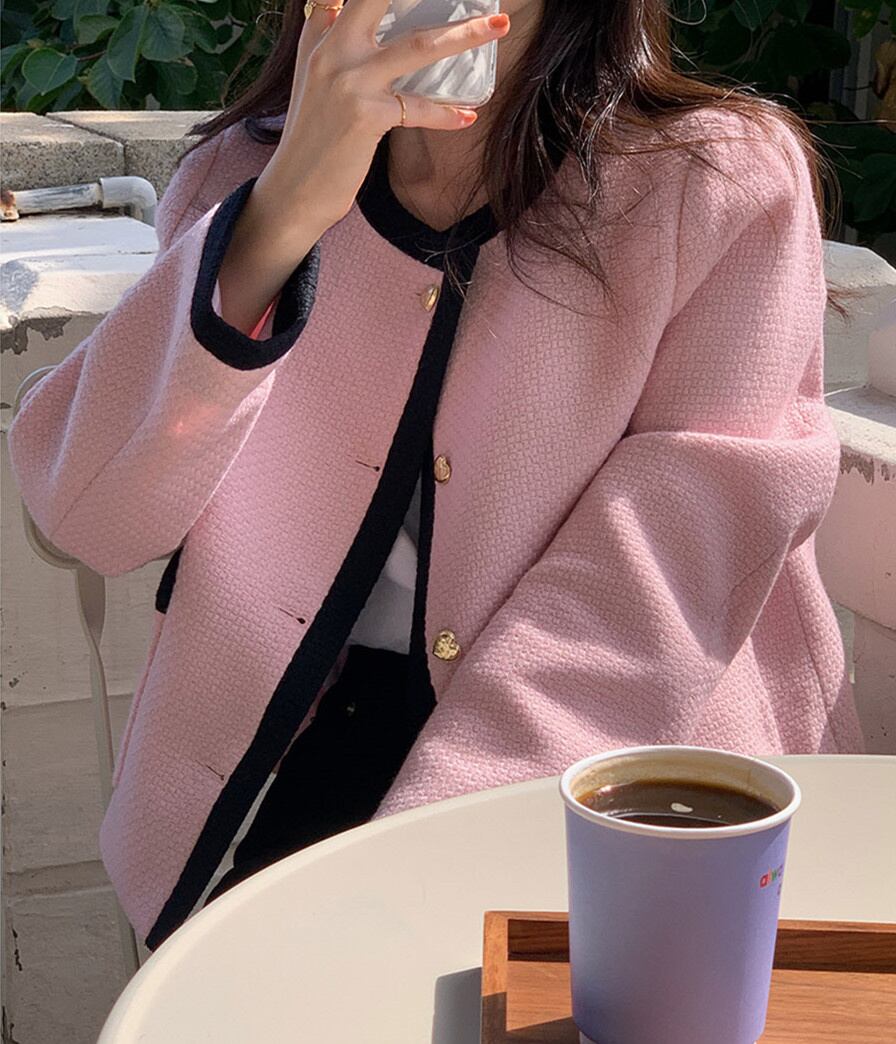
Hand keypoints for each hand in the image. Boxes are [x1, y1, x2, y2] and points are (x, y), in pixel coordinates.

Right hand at [259, 0, 510, 230]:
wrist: (295, 189)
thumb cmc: (314, 138)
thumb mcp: (315, 80)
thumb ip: (332, 41)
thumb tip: (348, 11)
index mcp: (319, 36)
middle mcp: (331, 50)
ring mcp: (349, 82)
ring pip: (418, 46)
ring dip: (464, 35)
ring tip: (498, 26)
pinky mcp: (366, 117)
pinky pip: (418, 108)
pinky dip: (446, 114)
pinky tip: (468, 116)